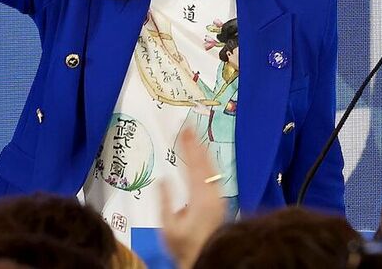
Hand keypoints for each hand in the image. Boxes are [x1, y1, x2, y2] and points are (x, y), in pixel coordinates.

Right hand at [158, 127, 226, 268]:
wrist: (209, 258)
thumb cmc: (185, 246)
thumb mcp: (169, 227)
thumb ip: (165, 202)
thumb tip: (162, 179)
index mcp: (200, 198)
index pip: (194, 165)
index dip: (188, 146)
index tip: (184, 129)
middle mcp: (212, 194)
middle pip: (205, 163)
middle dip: (196, 144)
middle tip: (189, 126)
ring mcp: (218, 198)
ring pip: (212, 169)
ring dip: (203, 152)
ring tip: (195, 137)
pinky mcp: (219, 202)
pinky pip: (213, 175)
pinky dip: (207, 162)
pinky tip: (203, 159)